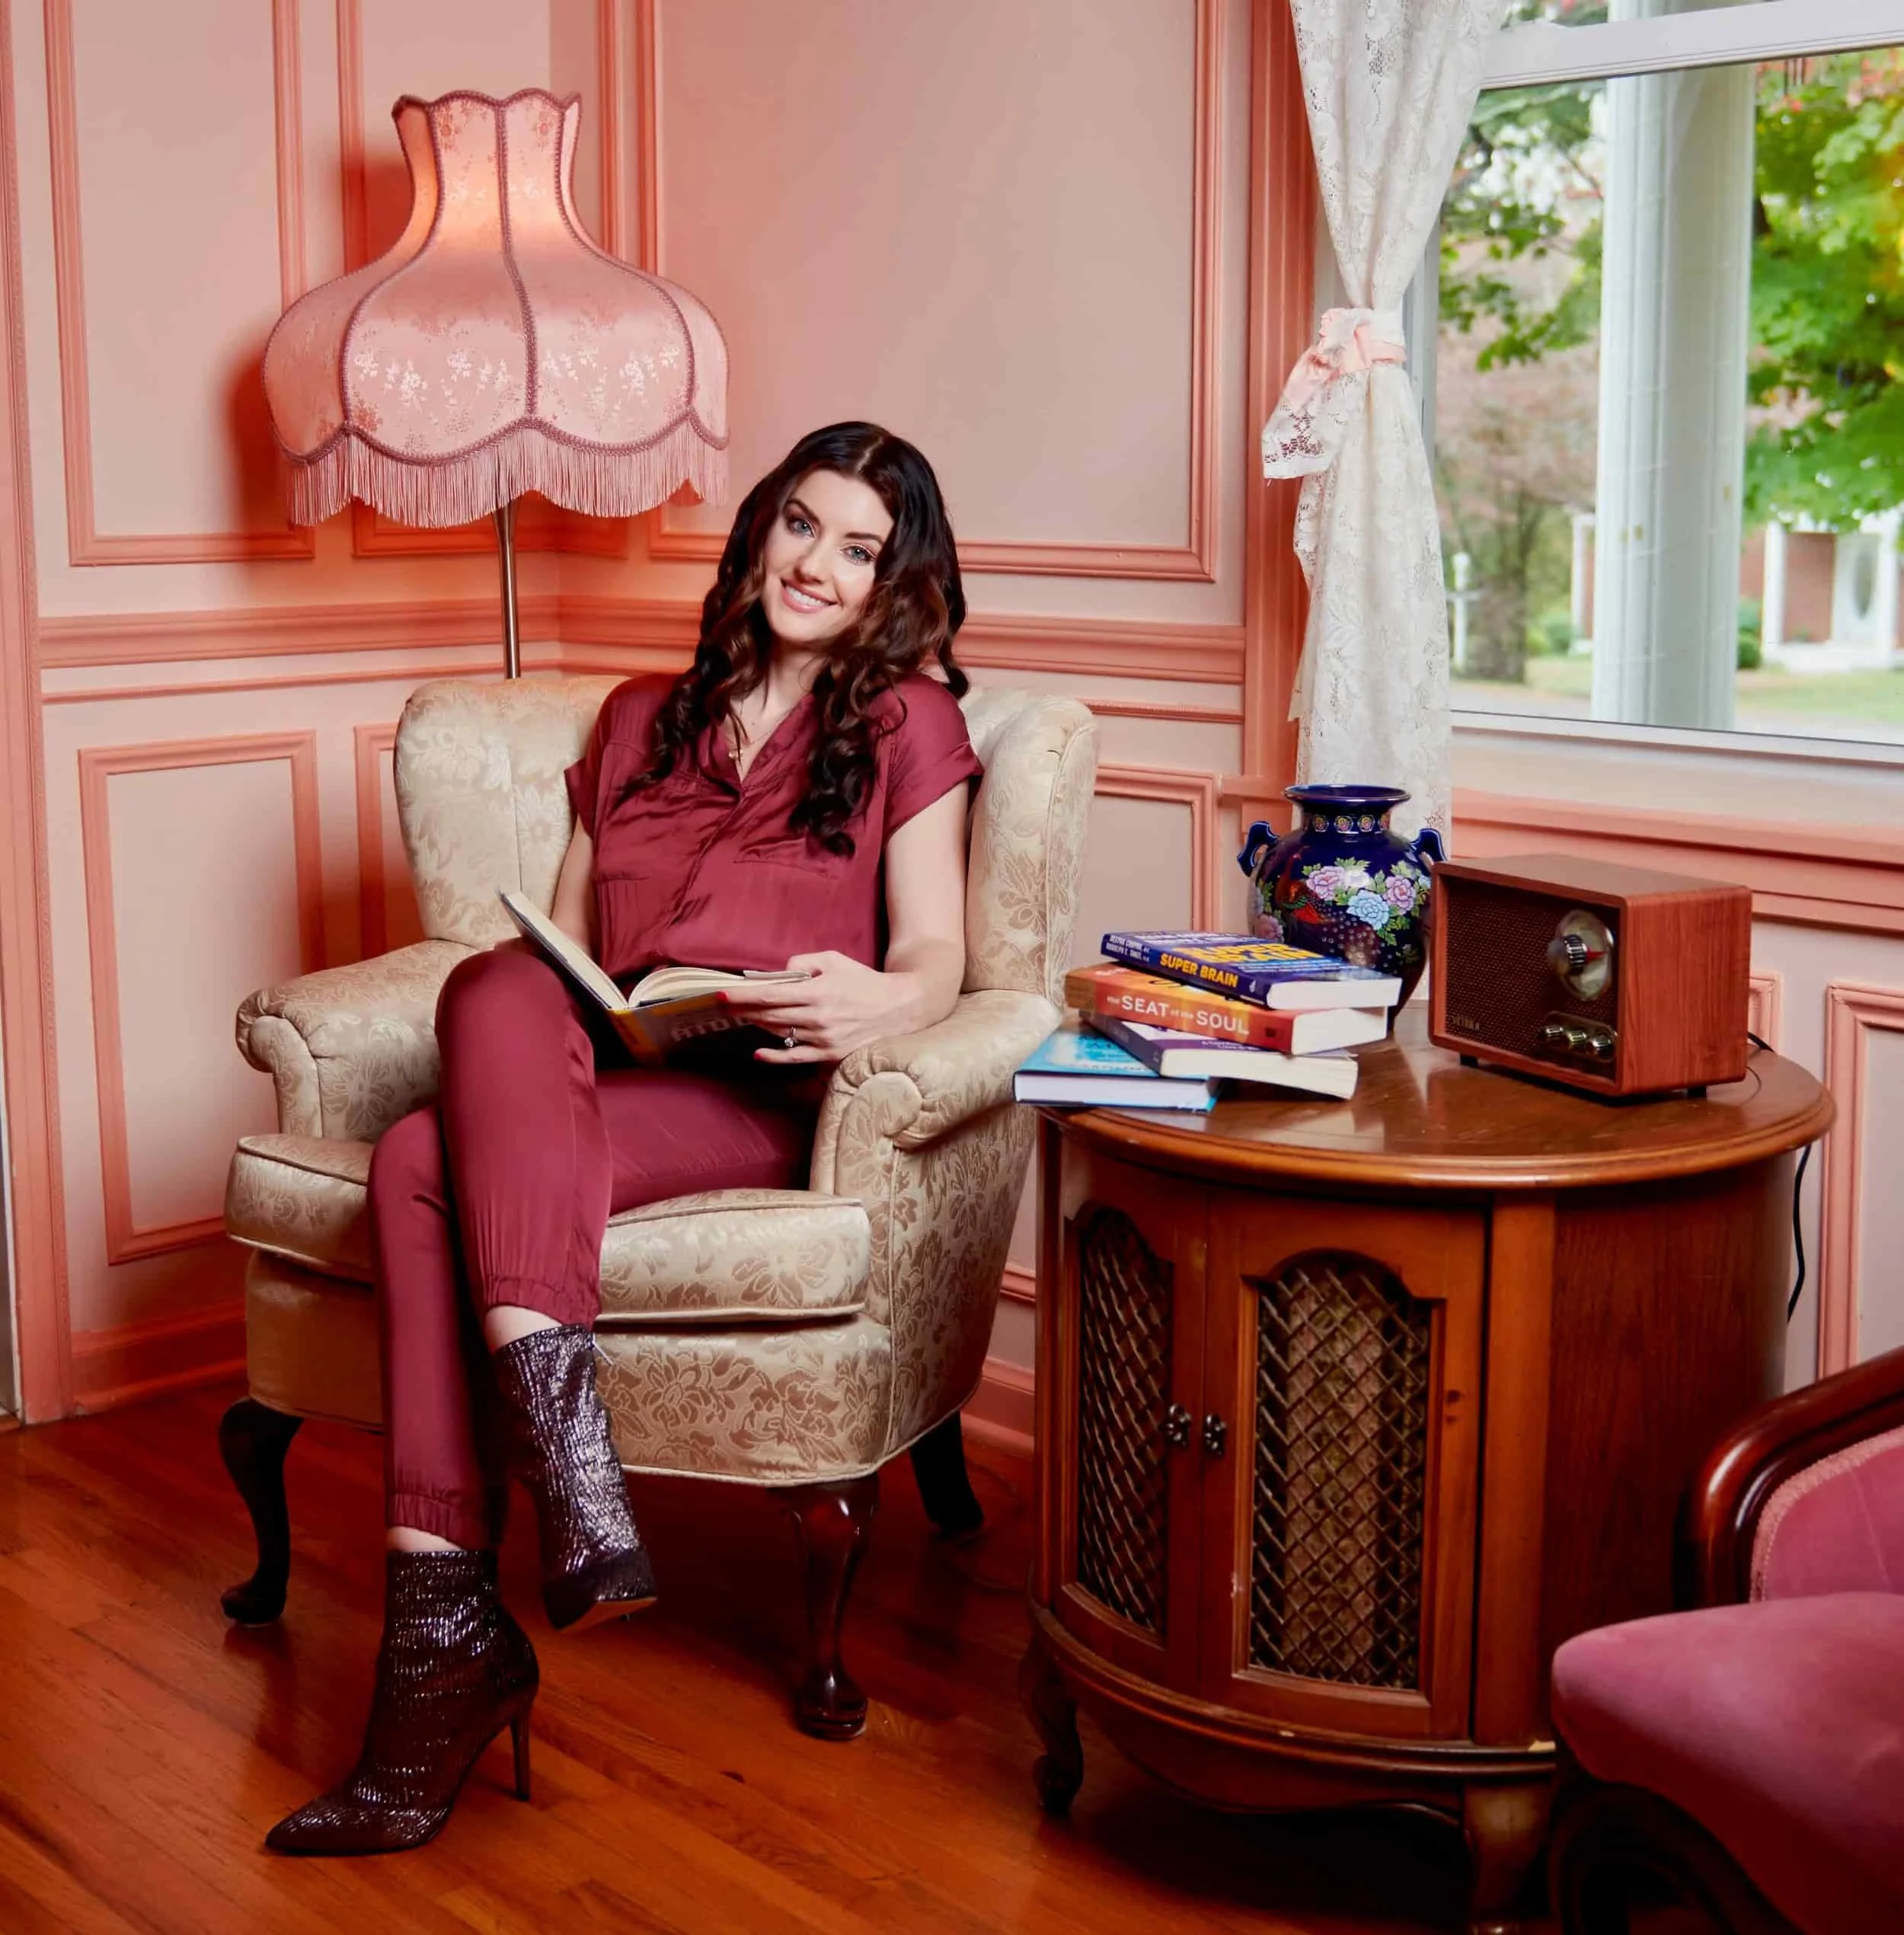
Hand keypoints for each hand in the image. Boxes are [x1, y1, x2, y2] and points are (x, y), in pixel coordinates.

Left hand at [722, 951, 926, 1064]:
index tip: (719, 995)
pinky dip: (774, 1056)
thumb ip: (803, 962)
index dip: (741, 996)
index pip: (769, 995)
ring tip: (744, 1018)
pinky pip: (795, 1058)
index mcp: (817, 991)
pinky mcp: (830, 1055)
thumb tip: (778, 974)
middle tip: (723, 1006)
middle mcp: (817, 1017)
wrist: (902, 1009)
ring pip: (779, 1034)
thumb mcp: (835, 960)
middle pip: (768, 1016)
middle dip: (742, 1010)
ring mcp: (823, 1039)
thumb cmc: (865, 982)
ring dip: (758, 1026)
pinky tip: (758, 1052)